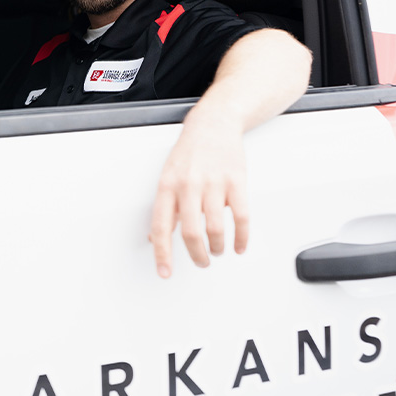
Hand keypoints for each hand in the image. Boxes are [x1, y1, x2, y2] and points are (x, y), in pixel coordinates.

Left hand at [147, 28, 310, 277]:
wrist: (214, 123)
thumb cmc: (189, 151)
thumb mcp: (168, 175)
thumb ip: (165, 207)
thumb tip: (154, 236)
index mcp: (168, 185)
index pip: (161, 227)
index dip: (163, 254)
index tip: (165, 272)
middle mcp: (189, 185)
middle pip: (192, 232)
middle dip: (197, 255)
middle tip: (201, 262)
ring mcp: (214, 183)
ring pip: (216, 228)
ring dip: (218, 247)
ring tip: (218, 251)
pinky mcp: (236, 181)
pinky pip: (241, 217)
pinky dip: (241, 237)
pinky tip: (238, 245)